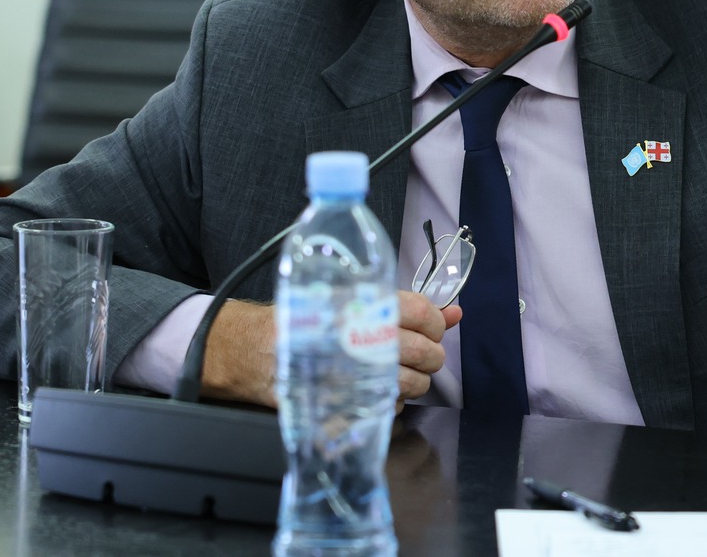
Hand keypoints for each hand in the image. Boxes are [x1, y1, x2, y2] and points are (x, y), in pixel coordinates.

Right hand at [201, 294, 463, 408]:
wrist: (252, 349)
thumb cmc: (304, 318)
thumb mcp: (352, 298)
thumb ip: (407, 307)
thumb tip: (454, 312)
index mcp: (361, 304)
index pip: (421, 312)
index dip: (435, 322)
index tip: (432, 328)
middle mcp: (358, 338)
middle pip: (423, 352)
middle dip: (430, 356)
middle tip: (421, 355)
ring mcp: (349, 374)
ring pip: (410, 384)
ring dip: (414, 382)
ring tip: (401, 375)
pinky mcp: (339, 404)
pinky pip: (386, 409)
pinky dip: (390, 402)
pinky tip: (377, 391)